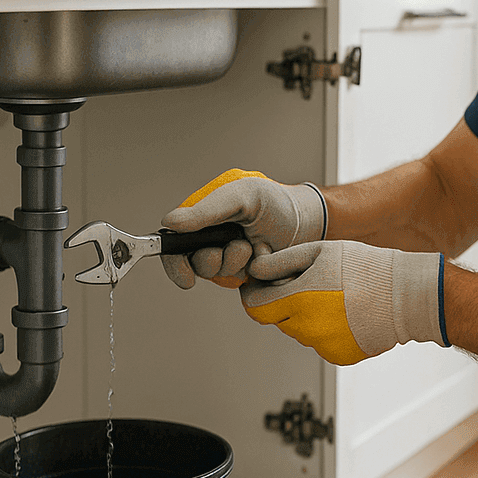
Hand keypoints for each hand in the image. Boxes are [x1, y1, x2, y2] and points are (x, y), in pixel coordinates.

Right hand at [161, 169, 326, 289]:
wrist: (307, 222)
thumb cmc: (276, 202)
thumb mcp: (242, 195)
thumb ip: (207, 209)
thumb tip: (170, 222)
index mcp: (202, 216)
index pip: (173, 243)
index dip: (175, 262)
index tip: (187, 276)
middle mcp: (210, 238)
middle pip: (192, 263)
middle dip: (212, 261)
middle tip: (237, 247)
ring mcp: (226, 257)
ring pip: (215, 273)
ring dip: (234, 262)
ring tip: (253, 246)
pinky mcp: (244, 273)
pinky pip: (236, 282)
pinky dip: (250, 271)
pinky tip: (262, 257)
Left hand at [240, 240, 446, 364]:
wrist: (408, 296)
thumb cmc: (366, 267)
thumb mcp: (321, 252)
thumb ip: (281, 262)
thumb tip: (253, 271)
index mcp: (299, 299)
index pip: (254, 306)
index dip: (255, 292)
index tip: (266, 281)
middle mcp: (307, 329)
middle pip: (276, 318)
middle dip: (284, 301)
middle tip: (310, 282)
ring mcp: (322, 347)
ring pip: (298, 331)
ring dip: (306, 316)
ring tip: (335, 296)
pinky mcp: (338, 357)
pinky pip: (319, 343)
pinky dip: (326, 330)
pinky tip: (347, 314)